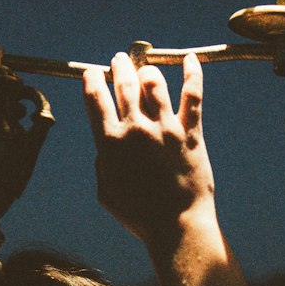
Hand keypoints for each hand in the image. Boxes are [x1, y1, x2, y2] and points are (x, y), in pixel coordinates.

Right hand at [82, 51, 216, 250]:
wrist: (176, 226)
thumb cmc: (140, 216)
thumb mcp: (106, 193)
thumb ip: (103, 163)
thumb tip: (106, 145)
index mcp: (111, 143)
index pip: (95, 98)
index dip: (92, 80)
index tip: (93, 74)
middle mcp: (136, 129)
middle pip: (124, 83)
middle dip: (119, 67)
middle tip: (119, 61)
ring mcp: (165, 129)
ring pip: (154, 82)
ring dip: (147, 71)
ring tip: (145, 71)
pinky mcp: (190, 133)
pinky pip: (192, 94)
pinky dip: (192, 73)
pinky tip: (189, 60)